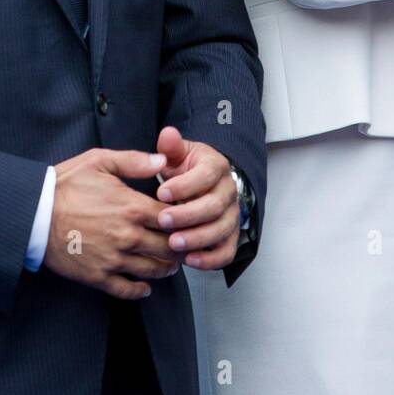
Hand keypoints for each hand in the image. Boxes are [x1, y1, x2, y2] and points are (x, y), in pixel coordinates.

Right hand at [43, 147, 180, 299]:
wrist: (33, 214)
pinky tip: (146, 287)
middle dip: (180, 247)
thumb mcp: (99, 161)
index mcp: (132, 207)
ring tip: (170, 265)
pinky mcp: (97, 276)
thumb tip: (162, 161)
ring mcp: (113, 259)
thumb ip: (134, 160)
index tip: (187, 219)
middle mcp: (127, 236)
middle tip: (185, 246)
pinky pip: (126, 290)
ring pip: (152, 270)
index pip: (173, 218)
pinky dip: (140, 291)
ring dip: (166, 268)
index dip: (184, 219)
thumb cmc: (65, 185)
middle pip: (168, 247)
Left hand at [153, 126, 240, 270]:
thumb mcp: (178, 154)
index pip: (206, 175)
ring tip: (174, 243)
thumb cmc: (186, 171)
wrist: (202, 186)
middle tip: (163, 220)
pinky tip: (191, 260)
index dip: (184, 186)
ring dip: (197, 238)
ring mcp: (232, 215)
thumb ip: (171, 147)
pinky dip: (211, 259)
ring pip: (221, 229)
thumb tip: (167, 134)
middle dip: (187, 215)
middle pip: (214, 205)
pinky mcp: (230, 236)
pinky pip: (227, 251)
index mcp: (216, 167)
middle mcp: (228, 191)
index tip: (161, 192)